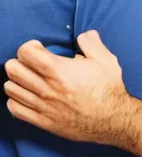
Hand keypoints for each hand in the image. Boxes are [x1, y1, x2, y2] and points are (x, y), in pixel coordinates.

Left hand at [4, 30, 129, 143]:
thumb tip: (85, 35)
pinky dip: (17, 100)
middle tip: (33, 64)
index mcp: (60, 70)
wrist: (115, 120)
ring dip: (18, 81)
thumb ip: (92, 44)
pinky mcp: (44, 121)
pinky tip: (29, 97)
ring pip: (11, 88)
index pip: (25, 52)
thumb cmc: (110, 90)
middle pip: (13, 69)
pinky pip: (14, 109)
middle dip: (21, 62)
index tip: (40, 49)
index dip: (30, 47)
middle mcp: (47, 88)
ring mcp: (44, 106)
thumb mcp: (107, 61)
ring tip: (31, 80)